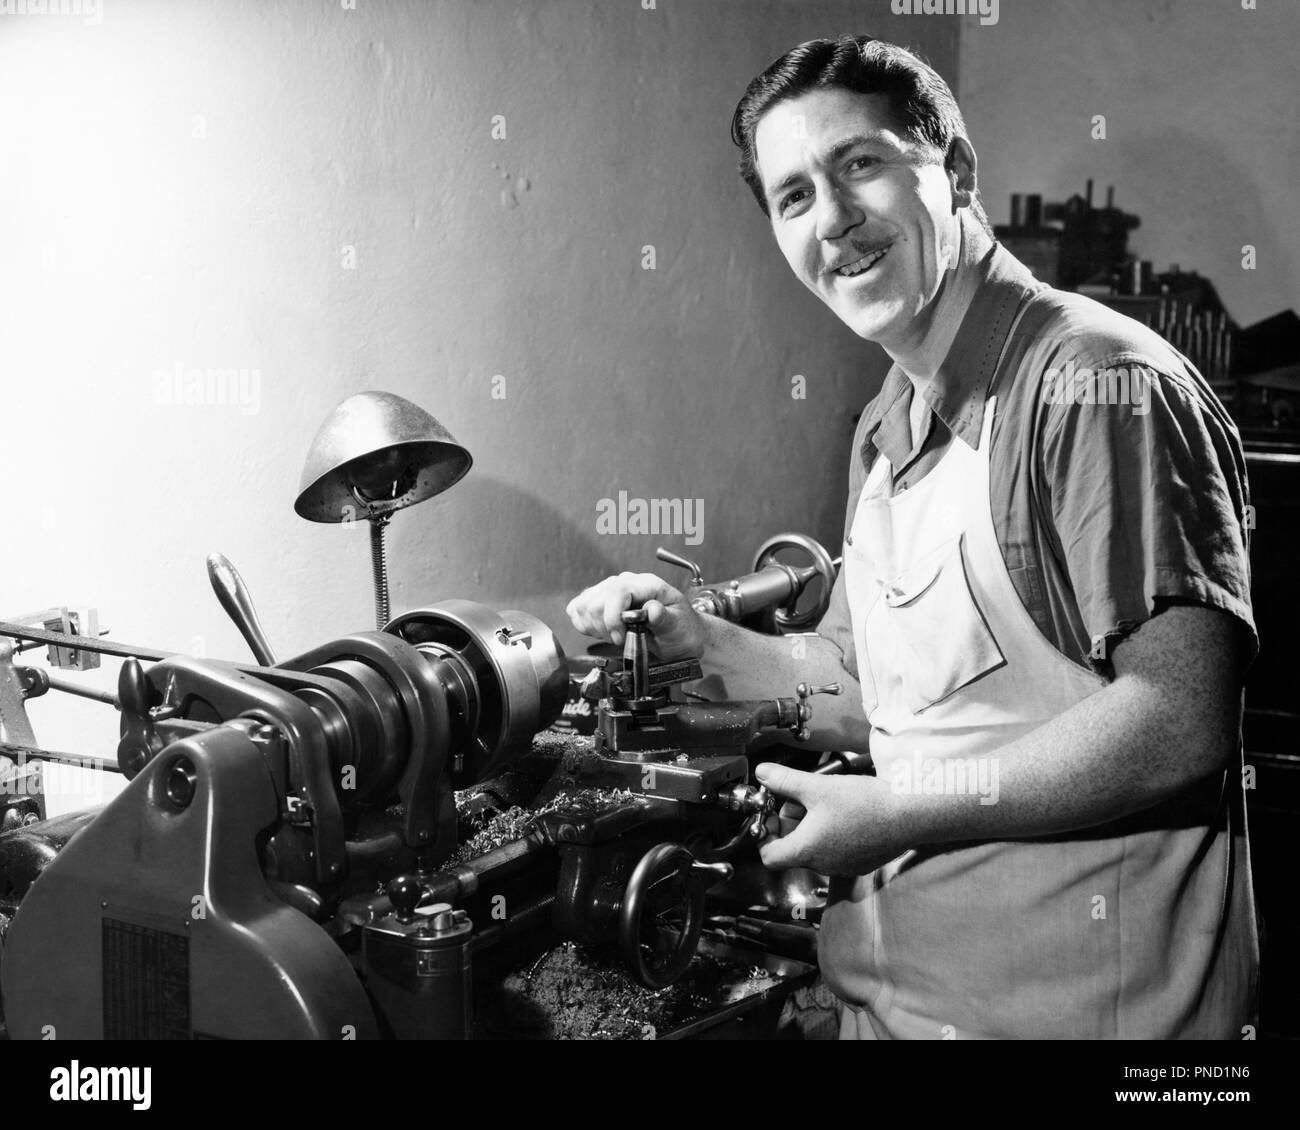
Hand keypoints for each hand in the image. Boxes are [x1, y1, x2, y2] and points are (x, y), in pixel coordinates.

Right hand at [565, 572, 705, 659]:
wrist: (681, 638)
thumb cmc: (681, 630)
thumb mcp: (679, 626)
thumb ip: (664, 617)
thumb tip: (651, 610)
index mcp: (646, 584)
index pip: (616, 592)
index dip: (612, 618)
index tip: (621, 636)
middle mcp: (626, 583)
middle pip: (595, 601)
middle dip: (605, 627)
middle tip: (622, 639)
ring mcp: (611, 590)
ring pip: (583, 605)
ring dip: (595, 628)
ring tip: (615, 635)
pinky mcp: (601, 601)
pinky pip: (577, 609)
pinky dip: (585, 625)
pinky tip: (604, 631)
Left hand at [755, 762, 907, 874]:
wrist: (910, 816)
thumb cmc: (864, 803)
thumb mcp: (818, 787)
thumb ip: (785, 781)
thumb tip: (762, 773)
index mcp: (806, 850)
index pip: (769, 857)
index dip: (765, 836)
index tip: (773, 815)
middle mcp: (822, 865)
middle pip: (792, 850)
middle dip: (790, 824)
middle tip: (798, 799)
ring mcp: (843, 867)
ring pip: (814, 850)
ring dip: (810, 828)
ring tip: (822, 802)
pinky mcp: (861, 863)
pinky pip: (836, 851)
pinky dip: (831, 835)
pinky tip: (844, 813)